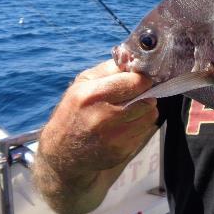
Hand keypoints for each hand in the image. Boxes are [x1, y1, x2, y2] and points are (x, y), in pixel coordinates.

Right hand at [34, 60, 156, 213]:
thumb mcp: (82, 84)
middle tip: (136, 96)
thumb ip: (110, 68)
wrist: (63, 154)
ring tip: (128, 112)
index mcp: (92, 94)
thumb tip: (134, 59)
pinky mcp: (122, 151)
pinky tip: (124, 127)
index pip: (136, 82)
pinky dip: (139, 127)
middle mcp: (103, 117)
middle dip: (146, 95)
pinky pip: (145, 132)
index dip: (142, 79)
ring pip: (150, 116)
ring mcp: (114, 137)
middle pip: (148, 99)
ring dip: (144, 112)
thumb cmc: (74, 112)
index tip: (140, 80)